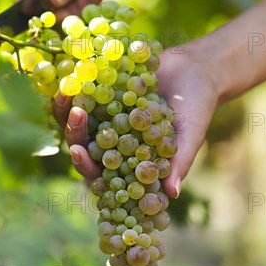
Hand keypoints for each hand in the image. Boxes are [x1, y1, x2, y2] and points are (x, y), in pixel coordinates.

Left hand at [53, 41, 220, 198]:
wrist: (196, 70)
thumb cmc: (197, 108)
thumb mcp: (191, 135)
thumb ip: (180, 163)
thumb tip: (172, 195)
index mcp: (132, 162)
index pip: (103, 174)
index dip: (87, 167)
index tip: (78, 152)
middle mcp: (115, 145)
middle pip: (85, 148)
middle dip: (74, 134)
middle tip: (75, 115)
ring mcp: (107, 121)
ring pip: (80, 124)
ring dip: (69, 112)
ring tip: (67, 95)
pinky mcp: (104, 97)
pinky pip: (84, 97)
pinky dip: (76, 90)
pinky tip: (71, 79)